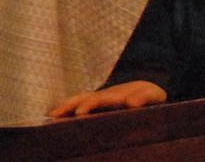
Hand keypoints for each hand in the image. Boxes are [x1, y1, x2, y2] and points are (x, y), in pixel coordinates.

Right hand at [48, 80, 167, 117]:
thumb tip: (131, 104)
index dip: (87, 105)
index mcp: (115, 95)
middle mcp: (104, 96)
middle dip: (67, 105)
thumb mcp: (153, 94)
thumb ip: (144, 97)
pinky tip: (59, 118)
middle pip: (81, 98)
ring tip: (50, 117)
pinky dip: (69, 109)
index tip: (78, 113)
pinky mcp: (100, 105)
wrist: (150, 87)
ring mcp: (100, 99)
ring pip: (78, 101)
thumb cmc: (152, 94)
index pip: (97, 99)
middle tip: (53, 115)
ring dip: (64, 107)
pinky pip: (82, 105)